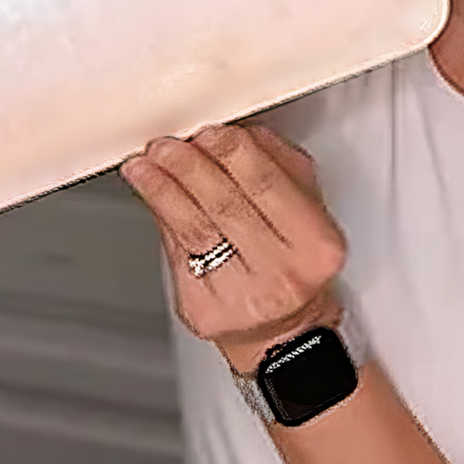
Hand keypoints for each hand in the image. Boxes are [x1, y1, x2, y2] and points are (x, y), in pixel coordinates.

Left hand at [120, 123, 347, 375]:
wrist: (281, 331)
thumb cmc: (293, 263)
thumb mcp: (307, 208)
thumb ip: (279, 165)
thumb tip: (236, 132)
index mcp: (315, 243)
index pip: (266, 183)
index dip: (230, 151)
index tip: (207, 131)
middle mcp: (281, 273)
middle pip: (225, 204)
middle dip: (189, 166)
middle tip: (169, 144)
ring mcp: (241, 297)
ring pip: (193, 228)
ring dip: (163, 187)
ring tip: (147, 164)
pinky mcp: (204, 311)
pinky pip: (175, 253)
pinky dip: (159, 215)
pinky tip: (149, 193)